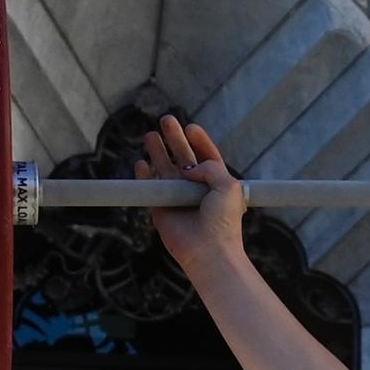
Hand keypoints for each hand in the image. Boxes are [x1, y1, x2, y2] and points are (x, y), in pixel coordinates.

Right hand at [139, 117, 248, 264]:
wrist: (208, 250)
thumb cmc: (223, 221)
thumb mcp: (228, 186)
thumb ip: (210, 167)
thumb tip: (188, 168)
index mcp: (217, 184)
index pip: (207, 157)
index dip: (199, 141)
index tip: (190, 127)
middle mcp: (196, 189)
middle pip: (184, 158)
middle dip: (174, 139)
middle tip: (166, 120)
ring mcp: (178, 198)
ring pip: (165, 169)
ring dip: (157, 152)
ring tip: (150, 135)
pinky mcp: (161, 209)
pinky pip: (150, 188)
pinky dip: (144, 175)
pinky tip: (141, 162)